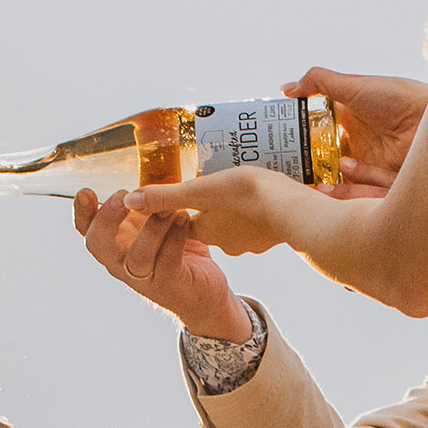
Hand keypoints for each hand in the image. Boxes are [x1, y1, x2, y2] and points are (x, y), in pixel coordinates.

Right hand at [75, 189, 253, 341]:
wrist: (204, 292)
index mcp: (116, 242)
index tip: (86, 191)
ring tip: (170, 207)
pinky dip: (175, 239)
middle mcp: (122, 262)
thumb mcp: (159, 218)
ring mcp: (144, 278)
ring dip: (152, 228)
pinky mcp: (169, 285)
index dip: (81, 212)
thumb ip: (151, 195)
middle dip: (107, 219)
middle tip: (123, 196)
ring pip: (137, 256)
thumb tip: (152, 145)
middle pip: (99, 245)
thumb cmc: (177, 249)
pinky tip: (185, 222)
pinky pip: (168, 262)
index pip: (87, 229)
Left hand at [124, 165, 294, 259]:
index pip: (181, 223)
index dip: (177, 208)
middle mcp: (225, 243)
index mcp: (204, 232)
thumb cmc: (248, 197)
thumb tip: (129, 202)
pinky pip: (256, 224)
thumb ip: (165, 197)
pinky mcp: (271, 237)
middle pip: (207, 223)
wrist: (297, 214)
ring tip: (237, 187)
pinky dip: (254, 212)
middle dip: (207, 208)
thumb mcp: (201, 191)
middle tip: (210, 184)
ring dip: (232, 208)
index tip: (178, 190)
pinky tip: (261, 197)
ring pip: (233, 223)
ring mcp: (250, 242)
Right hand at [283, 70, 427, 193]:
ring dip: (330, 187)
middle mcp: (363, 148)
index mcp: (354, 124)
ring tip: (318, 184)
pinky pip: (363, 198)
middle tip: (293, 176)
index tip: (282, 149)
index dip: (303, 144)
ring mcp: (375, 170)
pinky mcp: (387, 189)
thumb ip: (319, 82)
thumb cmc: (401, 99)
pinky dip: (348, 195)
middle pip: (330, 165)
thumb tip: (285, 89)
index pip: (321, 137)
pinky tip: (334, 189)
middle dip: (313, 173)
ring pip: (343, 185)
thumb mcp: (356, 86)